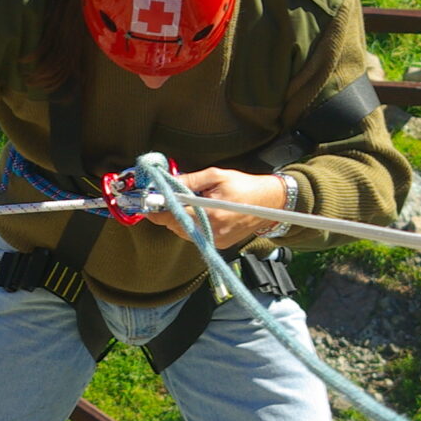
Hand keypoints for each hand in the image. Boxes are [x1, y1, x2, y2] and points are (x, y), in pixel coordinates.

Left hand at [148, 167, 284, 251]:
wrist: (271, 203)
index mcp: (210, 214)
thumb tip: (167, 184)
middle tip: (172, 195)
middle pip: (175, 225)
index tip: (149, 201)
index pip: (172, 216)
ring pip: (183, 231)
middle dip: (169, 211)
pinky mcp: (219, 245)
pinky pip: (195, 235)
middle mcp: (212, 231)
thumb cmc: (245, 186)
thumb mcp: (216, 176)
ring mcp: (216, 240)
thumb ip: (189, 181)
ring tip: (193, 202)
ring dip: (181, 217)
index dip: (157, 209)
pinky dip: (192, 224)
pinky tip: (203, 212)